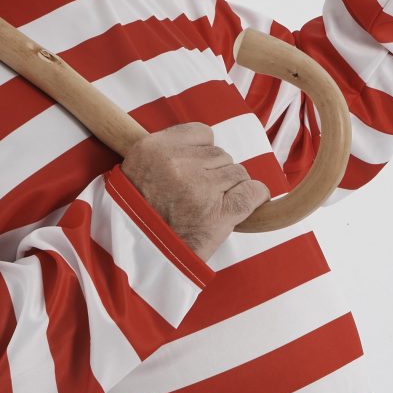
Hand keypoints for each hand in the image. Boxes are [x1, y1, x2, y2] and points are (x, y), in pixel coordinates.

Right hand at [120, 123, 267, 258]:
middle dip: (216, 174)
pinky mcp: (217, 213)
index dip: (203, 153)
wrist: (138, 259)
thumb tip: (208, 147)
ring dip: (230, 189)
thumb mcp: (136, 172)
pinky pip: (252, 192)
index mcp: (152, 149)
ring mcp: (198, 188)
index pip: (202, 133)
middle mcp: (175, 164)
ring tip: (208, 208)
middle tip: (197, 198)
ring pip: (237, 172)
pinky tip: (249, 203)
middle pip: (221, 154)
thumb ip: (169, 153)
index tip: (194, 171)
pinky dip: (256, 197)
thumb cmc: (140, 218)